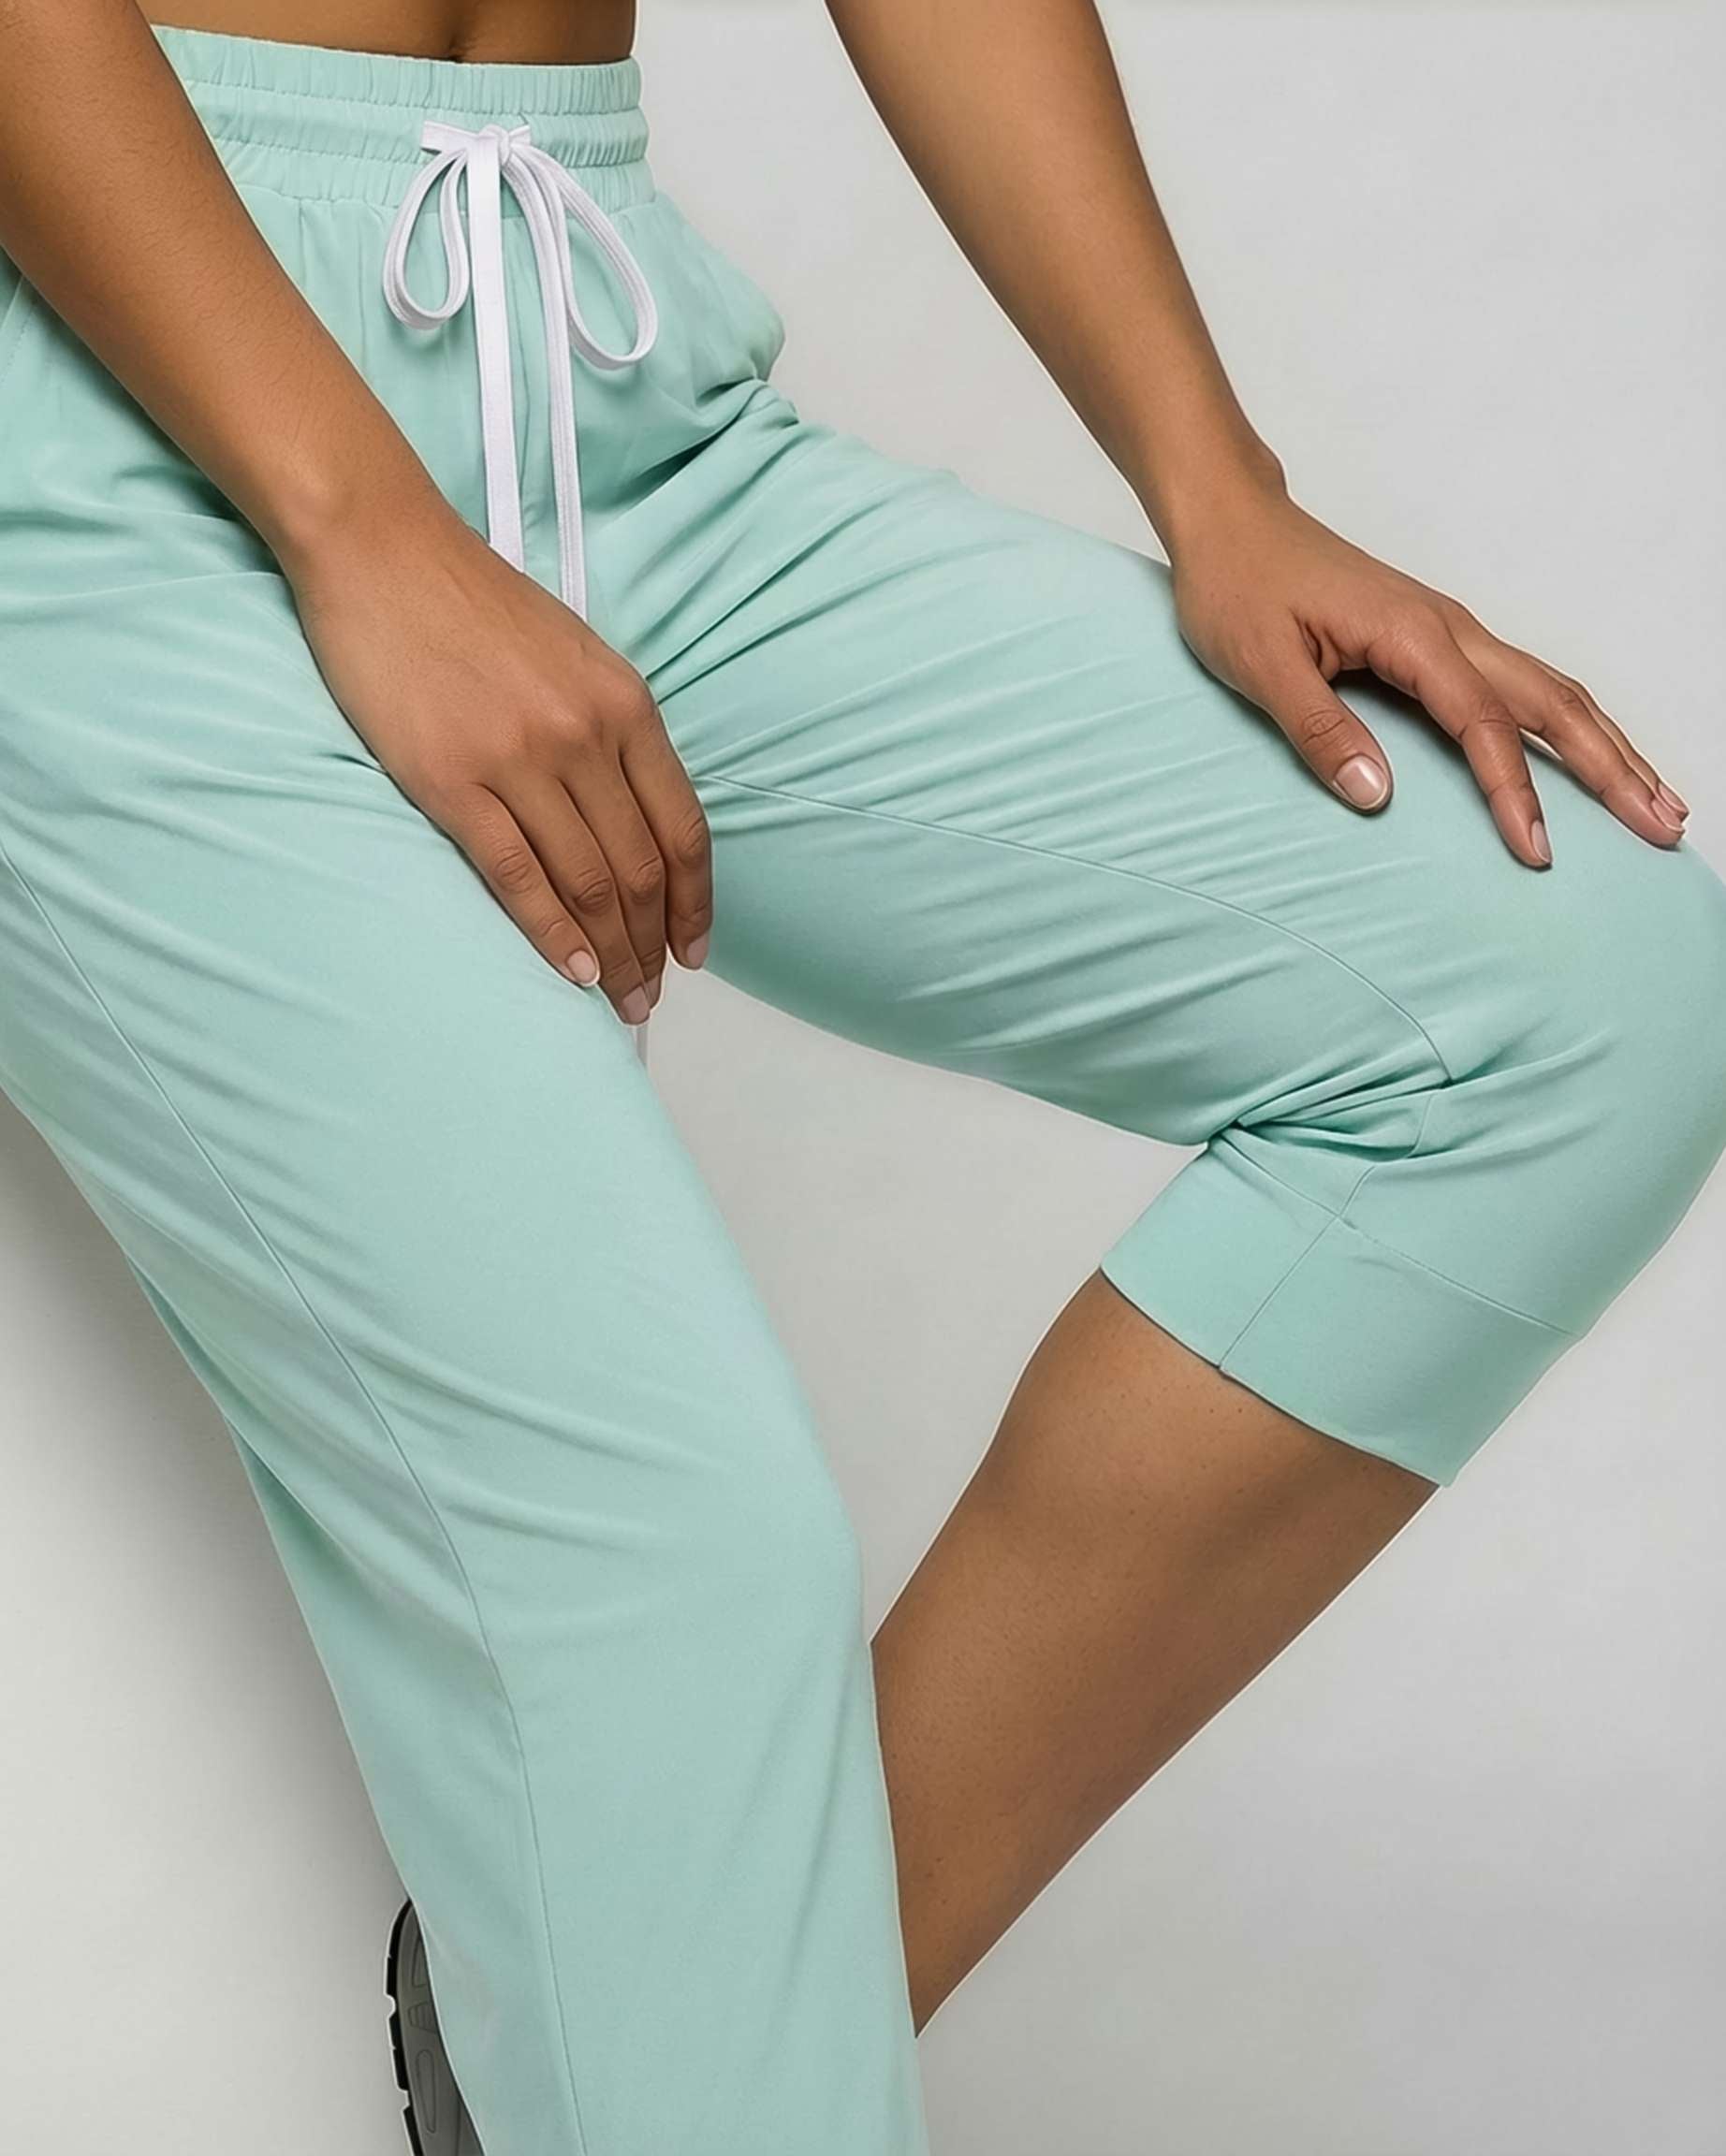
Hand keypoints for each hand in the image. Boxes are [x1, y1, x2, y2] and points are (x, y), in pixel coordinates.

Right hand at [286, 489, 711, 1022]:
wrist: (381, 551)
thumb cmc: (474, 604)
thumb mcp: (576, 654)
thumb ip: (611, 728)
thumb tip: (633, 814)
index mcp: (625, 705)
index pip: (683, 827)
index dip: (695, 901)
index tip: (694, 950)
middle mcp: (585, 737)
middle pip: (640, 867)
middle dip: (653, 943)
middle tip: (652, 994)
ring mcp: (520, 761)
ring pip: (588, 881)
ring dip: (611, 952)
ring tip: (618, 997)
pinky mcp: (453, 781)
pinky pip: (519, 877)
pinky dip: (552, 934)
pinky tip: (572, 971)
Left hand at [1165, 474, 1688, 865]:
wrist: (1232, 523)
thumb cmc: (1238, 586)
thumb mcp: (1259, 663)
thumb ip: (1317, 727)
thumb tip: (1375, 794)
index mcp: (1412, 636)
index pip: (1483, 726)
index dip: (1513, 792)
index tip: (1536, 850)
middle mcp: (1450, 629)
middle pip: (1553, 702)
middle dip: (1612, 767)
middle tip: (1662, 826)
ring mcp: (1452, 632)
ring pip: (1551, 690)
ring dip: (1606, 746)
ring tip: (1656, 800)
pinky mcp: (1440, 640)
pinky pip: (1523, 685)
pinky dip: (1567, 725)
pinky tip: (1590, 756)